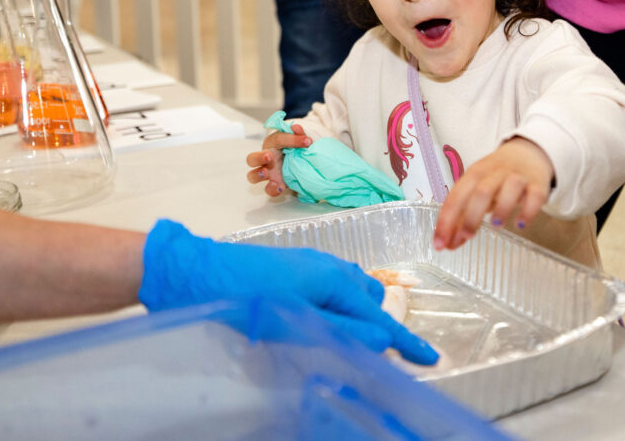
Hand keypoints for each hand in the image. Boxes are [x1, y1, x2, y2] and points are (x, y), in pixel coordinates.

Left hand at [139, 219, 438, 364]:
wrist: (195, 271)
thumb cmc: (243, 297)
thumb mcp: (295, 324)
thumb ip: (342, 332)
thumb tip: (381, 341)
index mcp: (335, 280)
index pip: (381, 319)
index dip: (406, 342)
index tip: (430, 360)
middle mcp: (331, 267)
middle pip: (372, 301)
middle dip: (377, 326)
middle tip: (367, 355)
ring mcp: (313, 264)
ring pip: (352, 292)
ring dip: (356, 315)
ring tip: (342, 339)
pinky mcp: (296, 267)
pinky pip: (334, 286)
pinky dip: (339, 305)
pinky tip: (319, 320)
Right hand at [246, 125, 311, 196]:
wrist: (300, 160)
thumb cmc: (295, 147)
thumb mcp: (298, 138)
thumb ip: (299, 134)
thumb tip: (297, 128)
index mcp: (272, 144)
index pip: (278, 139)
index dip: (292, 139)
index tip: (308, 141)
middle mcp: (265, 159)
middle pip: (251, 159)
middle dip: (258, 157)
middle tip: (269, 156)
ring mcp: (267, 173)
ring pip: (252, 176)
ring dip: (258, 175)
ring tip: (267, 173)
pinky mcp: (274, 184)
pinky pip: (268, 189)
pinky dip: (272, 189)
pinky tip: (280, 187)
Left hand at [433, 137, 552, 250]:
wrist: (528, 153)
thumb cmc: (497, 177)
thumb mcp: (476, 190)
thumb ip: (462, 217)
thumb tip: (448, 243)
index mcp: (475, 174)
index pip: (456, 196)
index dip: (446, 220)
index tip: (440, 243)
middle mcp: (495, 173)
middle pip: (481, 192)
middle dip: (471, 216)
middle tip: (466, 236)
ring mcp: (517, 177)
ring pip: (509, 188)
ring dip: (502, 208)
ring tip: (496, 225)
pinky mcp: (538, 184)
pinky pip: (535, 196)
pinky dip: (528, 211)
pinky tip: (520, 223)